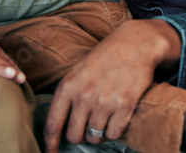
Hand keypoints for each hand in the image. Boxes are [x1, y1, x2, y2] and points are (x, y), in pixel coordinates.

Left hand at [44, 19, 179, 151]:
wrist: (136, 43)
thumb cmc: (105, 57)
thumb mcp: (78, 71)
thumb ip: (67, 95)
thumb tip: (58, 125)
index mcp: (68, 86)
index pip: (53, 124)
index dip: (50, 144)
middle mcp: (85, 95)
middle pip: (74, 136)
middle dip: (80, 136)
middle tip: (87, 126)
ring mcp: (105, 101)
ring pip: (94, 137)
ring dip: (98, 133)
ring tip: (104, 118)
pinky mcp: (125, 105)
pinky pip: (113, 133)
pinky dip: (113, 131)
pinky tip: (115, 119)